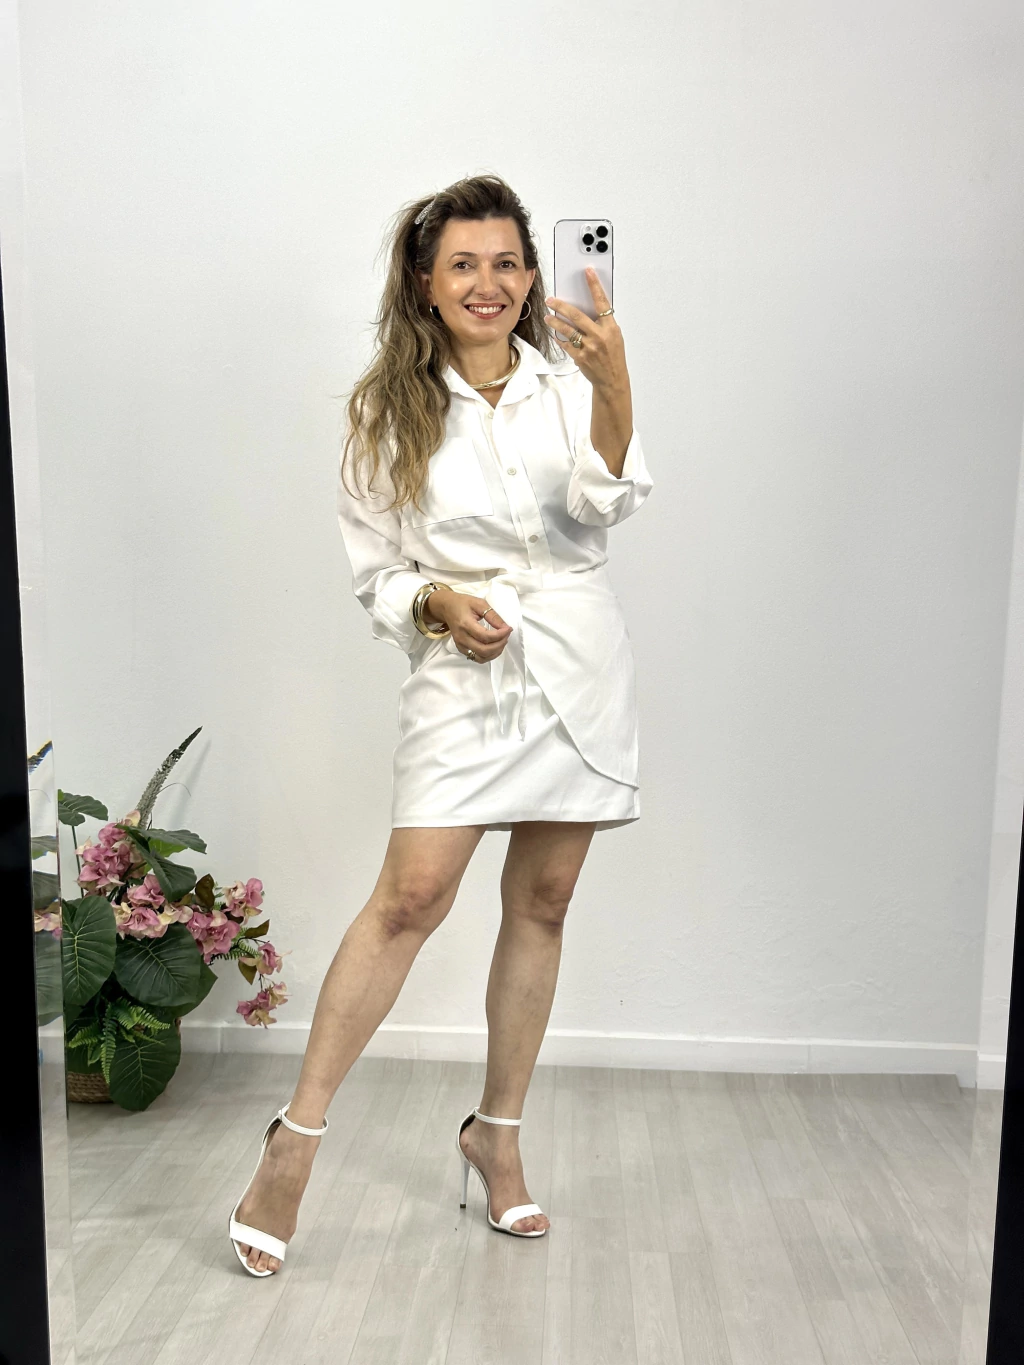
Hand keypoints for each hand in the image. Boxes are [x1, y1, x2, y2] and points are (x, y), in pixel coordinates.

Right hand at [426, 589, 512, 661]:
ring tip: (501, 641)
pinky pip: (477, 658)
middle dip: (500, 645)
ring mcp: (460, 645)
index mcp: (465, 624)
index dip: (500, 635)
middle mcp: (462, 638)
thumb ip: (492, 615)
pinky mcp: (461, 649)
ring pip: (481, 657)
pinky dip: (488, 655)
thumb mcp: (479, 603)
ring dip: (495, 652)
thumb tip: (505, 627)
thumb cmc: (463, 604)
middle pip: (484, 650)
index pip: (485, 636)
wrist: (446, 608)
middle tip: (506, 635)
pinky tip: (494, 646)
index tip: (509, 628)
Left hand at [543, 267, 628, 392]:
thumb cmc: (613, 356)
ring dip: (555, 322)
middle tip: (551, 300)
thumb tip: (586, 308)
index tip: (588, 272)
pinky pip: (565, 344)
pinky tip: (555, 333)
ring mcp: (588, 347)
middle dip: (561, 306)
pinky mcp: (580, 357)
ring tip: (547, 316)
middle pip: (577, 316)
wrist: (612, 379)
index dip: (594, 286)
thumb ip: (602, 322)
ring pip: (567, 330)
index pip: (602, 302)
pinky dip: (559, 338)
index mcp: (610, 328)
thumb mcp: (614, 336)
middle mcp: (599, 336)